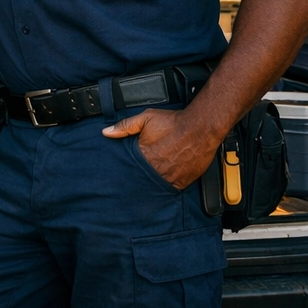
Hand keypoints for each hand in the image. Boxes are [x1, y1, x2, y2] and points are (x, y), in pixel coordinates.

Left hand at [103, 109, 218, 190]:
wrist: (200, 127)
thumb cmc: (174, 123)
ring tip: (154, 180)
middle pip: (142, 179)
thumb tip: (106, 132)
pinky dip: (169, 186)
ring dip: (154, 183)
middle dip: (140, 178)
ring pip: (157, 186)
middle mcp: (156, 170)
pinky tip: (167, 181)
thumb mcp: (146, 118)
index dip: (128, 169)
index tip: (125, 172)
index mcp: (144, 156)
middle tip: (140, 178)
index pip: (130, 169)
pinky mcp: (184, 182)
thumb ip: (125, 126)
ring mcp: (170, 178)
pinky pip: (172, 189)